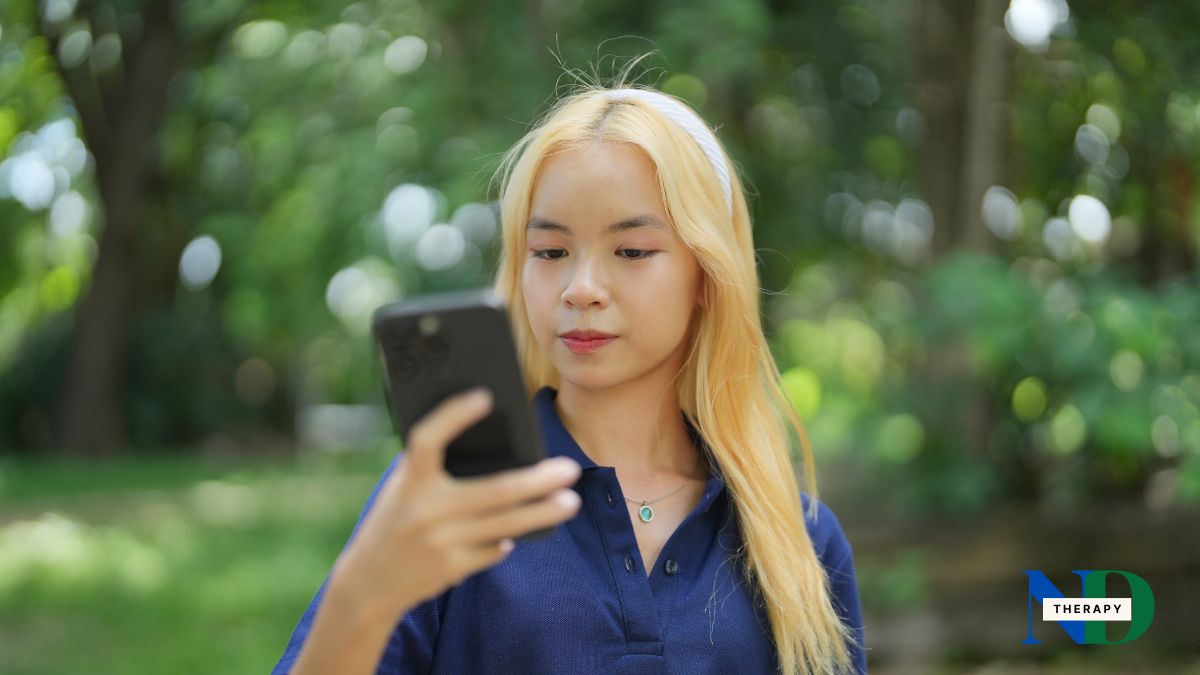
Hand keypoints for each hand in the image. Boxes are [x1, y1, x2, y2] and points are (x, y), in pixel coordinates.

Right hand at [329, 387, 581, 621]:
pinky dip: (508, 540)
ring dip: (542, 512)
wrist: (368, 582)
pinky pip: (494, 550)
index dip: (453, 415)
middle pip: (495, 491)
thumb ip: (434, 469)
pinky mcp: (452, 568)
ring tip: (569, 501)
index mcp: (409, 481)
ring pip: (505, 525)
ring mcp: (441, 542)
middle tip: (570, 469)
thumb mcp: (403, 489)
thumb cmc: (394, 520)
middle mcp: (425, 510)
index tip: (484, 396)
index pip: (429, 440)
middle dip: (538, 481)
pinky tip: (520, 533)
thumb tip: (494, 445)